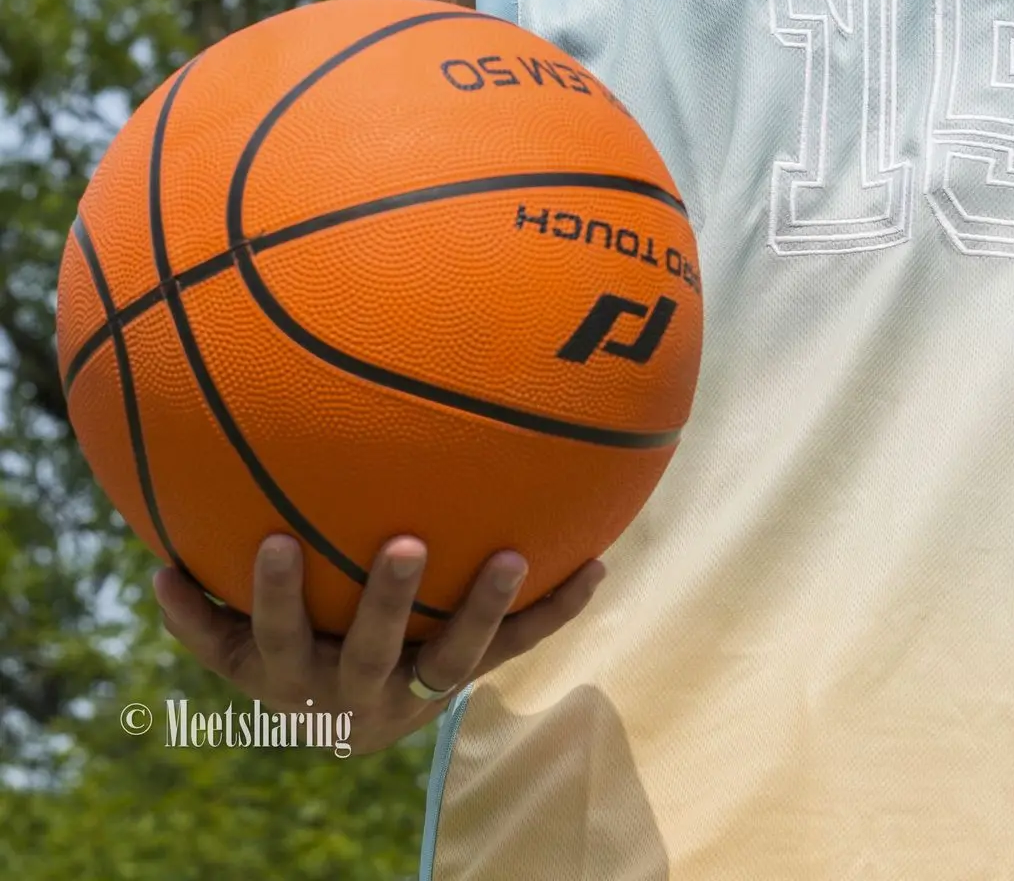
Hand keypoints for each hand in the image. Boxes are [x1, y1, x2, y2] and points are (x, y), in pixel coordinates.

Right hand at [153, 533, 605, 755]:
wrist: (347, 725)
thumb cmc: (286, 654)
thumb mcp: (236, 650)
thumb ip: (202, 617)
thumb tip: (158, 565)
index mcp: (295, 682)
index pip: (277, 640)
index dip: (275, 598)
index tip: (274, 542)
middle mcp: (360, 696)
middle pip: (375, 653)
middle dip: (389, 601)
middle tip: (405, 543)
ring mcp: (420, 691)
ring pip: (457, 657)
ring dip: (485, 607)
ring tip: (511, 555)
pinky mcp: (469, 680)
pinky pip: (517, 648)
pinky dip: (559, 610)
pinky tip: (599, 563)